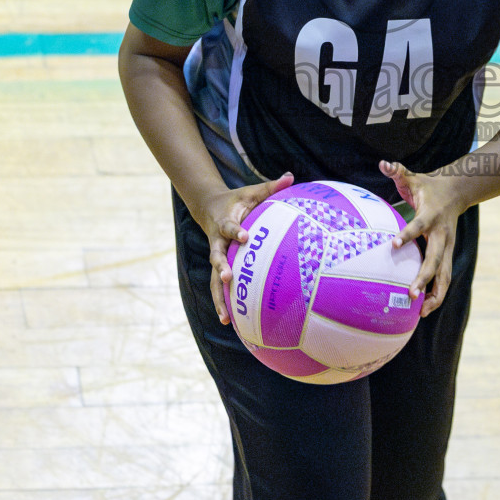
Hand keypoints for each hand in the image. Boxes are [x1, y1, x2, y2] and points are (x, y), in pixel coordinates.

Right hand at [204, 172, 293, 325]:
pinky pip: (220, 288)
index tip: (244, 236)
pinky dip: (224, 304)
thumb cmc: (238, 201)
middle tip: (227, 279)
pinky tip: (231, 323)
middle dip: (221, 269)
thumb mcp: (252, 192)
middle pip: (216, 258)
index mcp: (225, 223)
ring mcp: (217, 257)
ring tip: (224, 318)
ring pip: (214, 280)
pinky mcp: (220, 268)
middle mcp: (217, 243)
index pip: (230, 227)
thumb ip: (270, 187)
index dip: (236, 231)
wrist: (209, 208)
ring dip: (219, 298)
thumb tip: (291, 176)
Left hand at [381, 160, 467, 316]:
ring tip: (422, 312)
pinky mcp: (448, 255)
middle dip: (424, 278)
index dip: (407, 235)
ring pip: (445, 274)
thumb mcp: (413, 178)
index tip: (394, 245)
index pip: (418, 226)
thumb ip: (398, 171)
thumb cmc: (428, 187)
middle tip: (411, 294)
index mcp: (431, 216)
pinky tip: (426, 309)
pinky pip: (444, 277)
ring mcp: (448, 247)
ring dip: (435, 294)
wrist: (457, 192)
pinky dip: (437, 294)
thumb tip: (383, 163)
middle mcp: (442, 235)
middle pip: (435, 260)